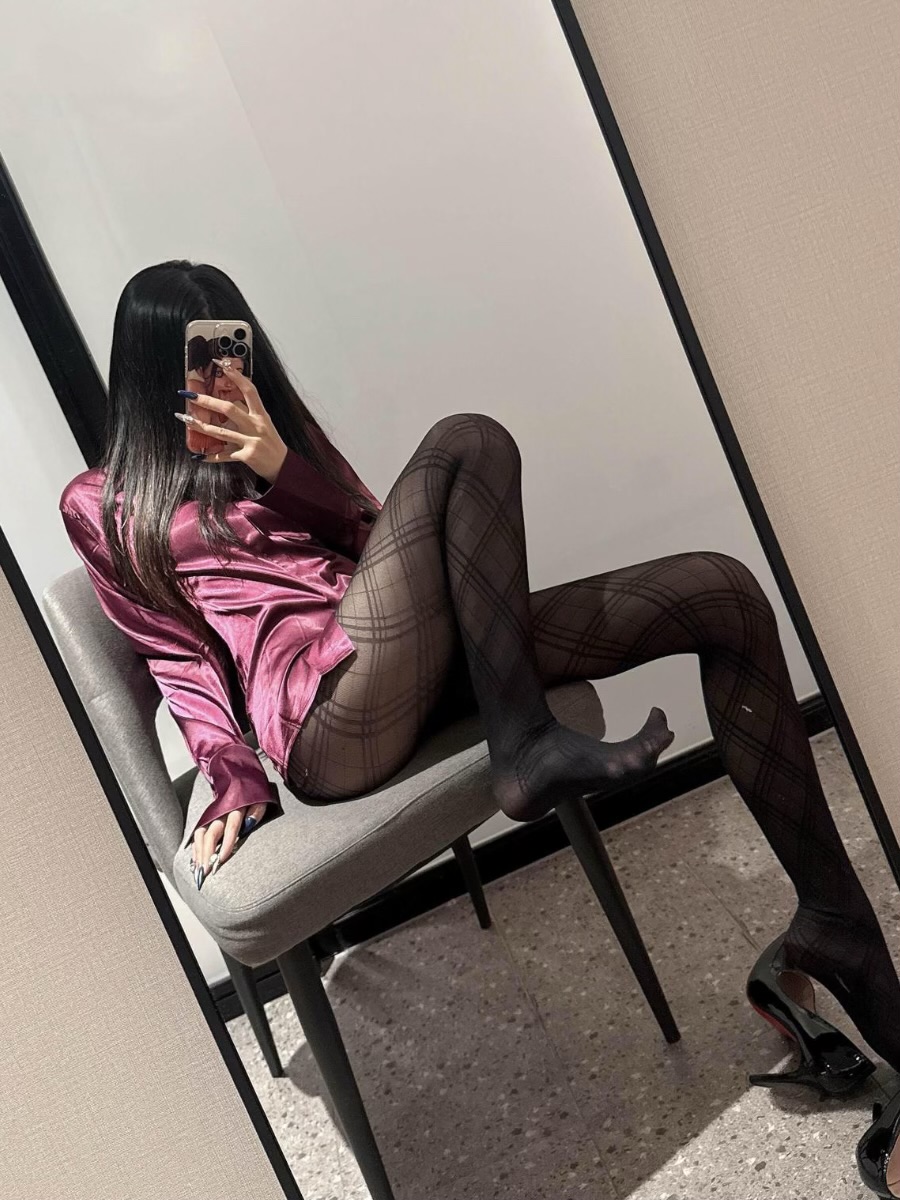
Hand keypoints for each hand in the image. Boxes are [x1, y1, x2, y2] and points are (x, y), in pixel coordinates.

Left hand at [177, 359, 288, 483]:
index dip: (235, 375)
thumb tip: (227, 401)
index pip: (249, 390)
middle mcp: (256, 426)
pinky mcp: (246, 456)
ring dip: (200, 426)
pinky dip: (211, 456)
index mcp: (261, 414)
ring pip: (221, 432)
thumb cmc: (270, 442)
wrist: (282, 465)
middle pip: (229, 409)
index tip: (221, 363)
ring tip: (185, 419)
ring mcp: (251, 441)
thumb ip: (246, 412)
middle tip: (190, 395)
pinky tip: (199, 456)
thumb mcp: (263, 423)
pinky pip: (224, 456)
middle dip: (207, 401)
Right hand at [190, 800, 268, 889]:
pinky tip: (195, 862)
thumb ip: (256, 812)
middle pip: (211, 833)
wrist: (239, 779)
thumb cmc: (252, 795)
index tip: (221, 859)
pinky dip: (195, 848)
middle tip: (206, 871)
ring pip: (201, 834)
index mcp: (236, 807)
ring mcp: (211, 815)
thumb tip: (249, 823)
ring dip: (199, 853)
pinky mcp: (206, 818)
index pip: (231, 827)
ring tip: (198, 871)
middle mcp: (220, 812)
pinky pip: (198, 833)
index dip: (226, 843)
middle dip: (207, 853)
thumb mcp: (261, 800)